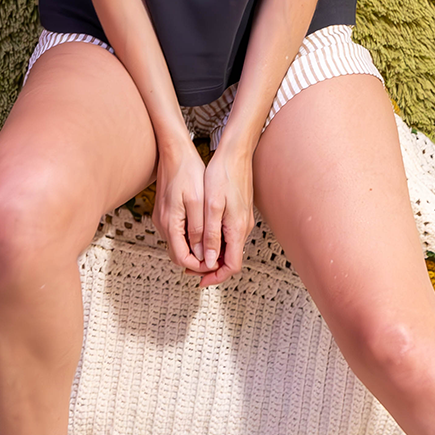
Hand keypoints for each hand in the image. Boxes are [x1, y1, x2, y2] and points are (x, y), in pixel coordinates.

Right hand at [151, 143, 213, 276]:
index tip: (215, 263)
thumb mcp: (197, 201)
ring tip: (214, 248)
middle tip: (217, 260)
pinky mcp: (166, 213)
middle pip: (179, 255)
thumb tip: (202, 254)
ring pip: (178, 245)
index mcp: (170, 223)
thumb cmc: (187, 171)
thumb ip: (198, 229)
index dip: (200, 265)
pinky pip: (178, 234)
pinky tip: (205, 233)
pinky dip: (191, 239)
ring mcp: (163, 219)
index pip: (182, 258)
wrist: (175, 152)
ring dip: (195, 251)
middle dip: (198, 261)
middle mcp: (163, 224)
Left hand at [196, 141, 254, 286]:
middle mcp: (243, 228)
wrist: (236, 154)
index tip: (199, 279)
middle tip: (190, 268)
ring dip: (212, 255)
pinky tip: (202, 237)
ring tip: (192, 254)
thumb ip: (211, 235)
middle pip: (231, 259)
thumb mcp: (212, 206)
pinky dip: (216, 243)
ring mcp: (243, 221)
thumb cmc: (222, 175)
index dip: (215, 276)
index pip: (232, 266)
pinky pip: (229, 236)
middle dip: (211, 268)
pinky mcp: (240, 213)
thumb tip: (209, 261)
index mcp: (237, 229)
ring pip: (229, 248)